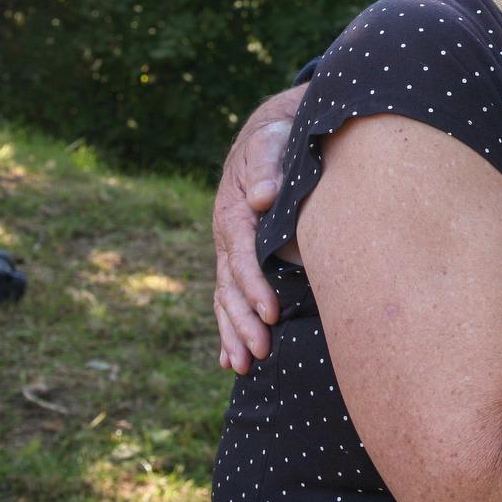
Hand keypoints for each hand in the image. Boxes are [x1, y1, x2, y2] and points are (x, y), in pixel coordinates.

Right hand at [214, 84, 305, 371]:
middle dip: (243, 322)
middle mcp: (226, 236)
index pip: (241, 256)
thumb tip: (263, 196)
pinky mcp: (237, 257)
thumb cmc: (275, 141)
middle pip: (230, 286)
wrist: (268, 135)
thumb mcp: (271, 144)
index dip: (255, 287)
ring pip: (226, 298)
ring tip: (243, 366)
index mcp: (233, 212)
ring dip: (233, 333)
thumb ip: (267, 166)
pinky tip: (230, 358)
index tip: (272, 313)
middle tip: (261, 353)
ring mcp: (229, 250)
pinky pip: (228, 297)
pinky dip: (228, 327)